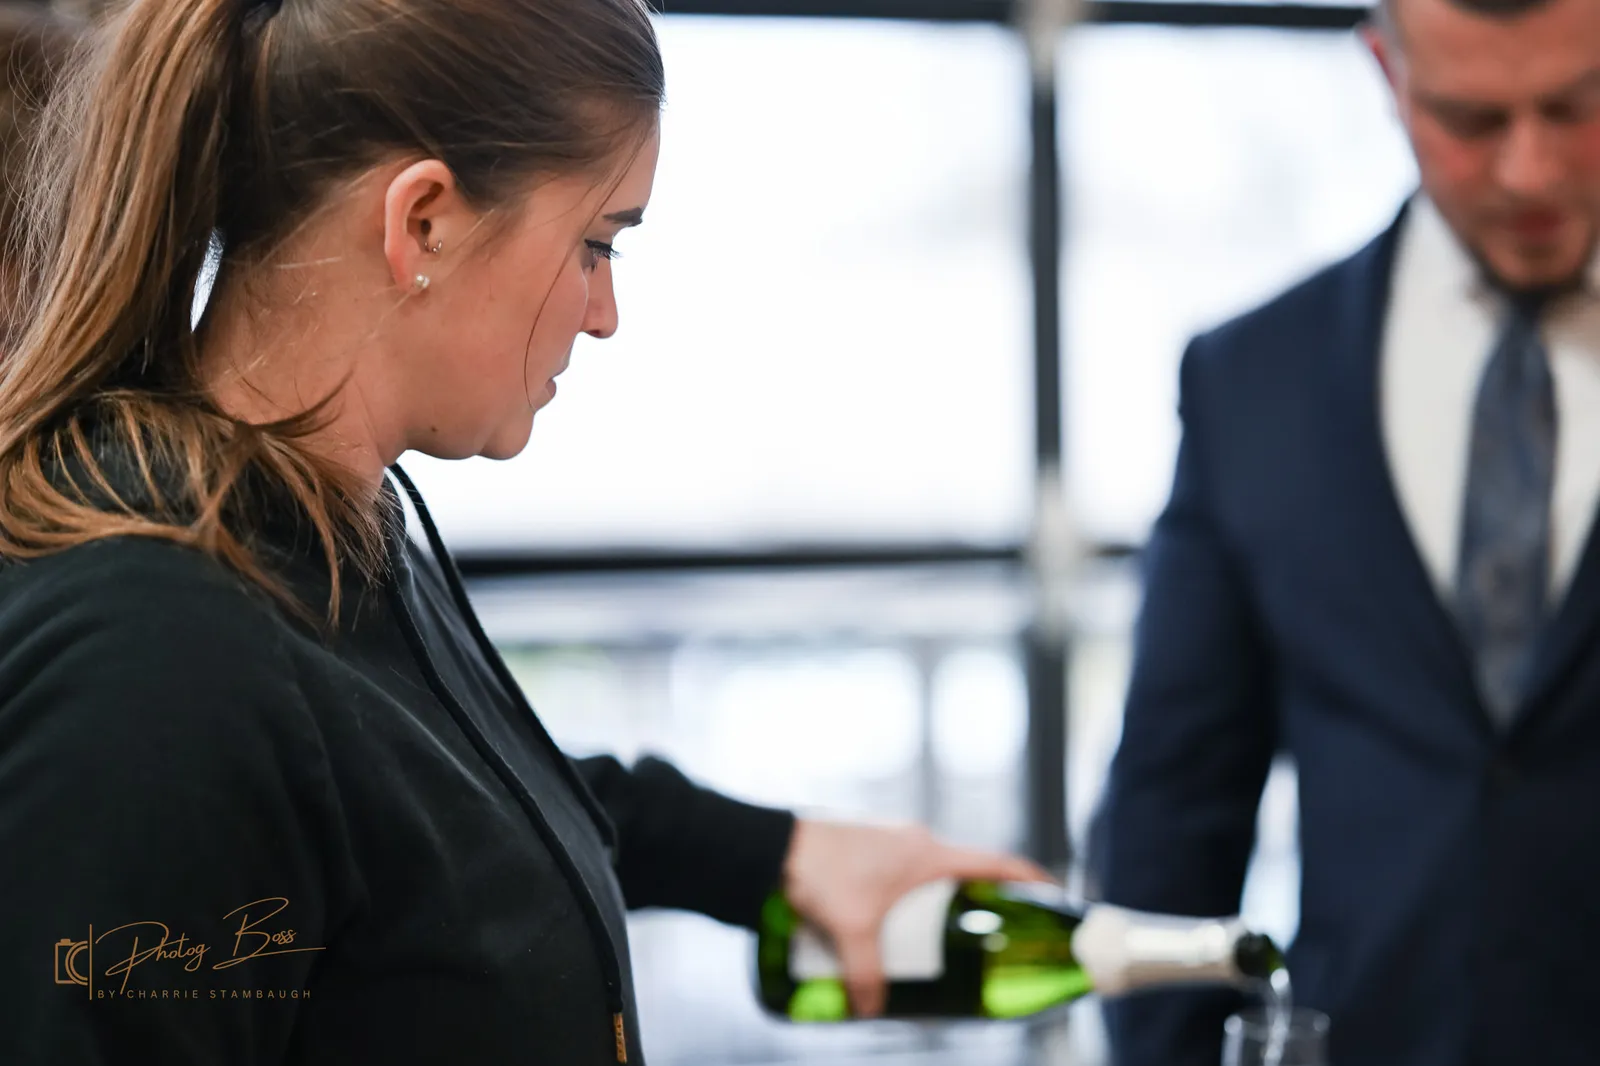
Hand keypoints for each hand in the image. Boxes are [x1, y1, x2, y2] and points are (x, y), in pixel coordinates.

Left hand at [780, 819, 1056, 1017]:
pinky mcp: (867, 848)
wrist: (768, 844)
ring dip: (936, 902)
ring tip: (938, 938)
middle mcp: (915, 842)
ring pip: (928, 875)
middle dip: (977, 903)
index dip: (1028, 878)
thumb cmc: (815, 871)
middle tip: (985, 938)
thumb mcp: (849, 929)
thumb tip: (872, 1009)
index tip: (1052, 892)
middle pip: (963, 873)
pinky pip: (902, 874)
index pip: (995, 861)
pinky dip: (907, 898)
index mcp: (927, 853)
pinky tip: (893, 923)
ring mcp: (890, 842)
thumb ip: (866, 973)